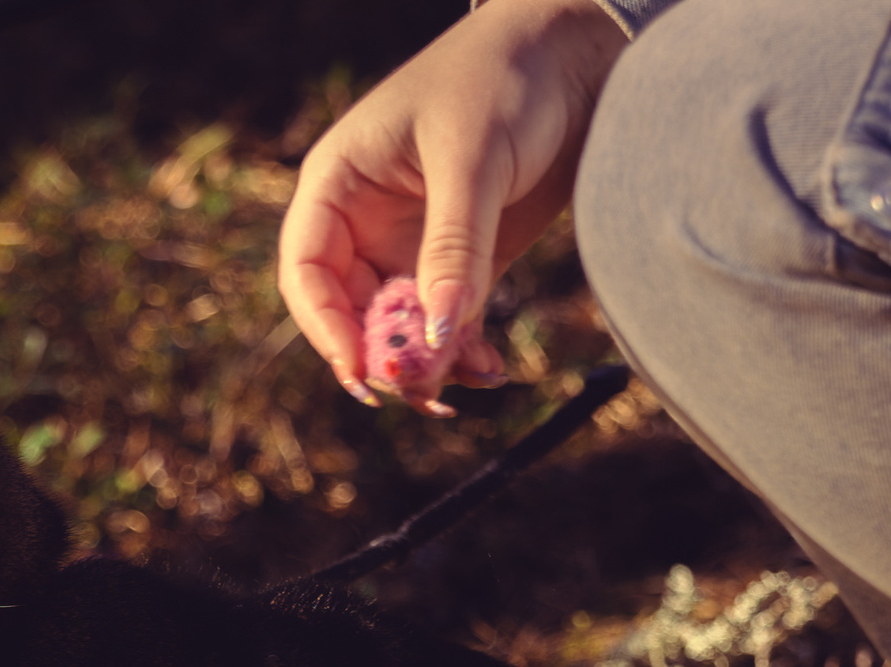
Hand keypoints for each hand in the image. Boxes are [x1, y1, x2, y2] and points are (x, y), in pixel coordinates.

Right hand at [278, 0, 627, 404]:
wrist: (582, 51)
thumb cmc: (504, 77)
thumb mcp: (471, 159)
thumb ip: (452, 249)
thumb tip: (436, 340)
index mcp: (339, 185)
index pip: (308, 271)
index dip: (326, 326)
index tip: (361, 368)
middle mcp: (367, 221)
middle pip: (350, 311)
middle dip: (381, 354)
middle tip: (418, 390)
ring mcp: (414, 244)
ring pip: (401, 326)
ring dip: (426, 364)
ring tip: (462, 388)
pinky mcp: (464, 260)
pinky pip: (450, 322)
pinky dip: (464, 352)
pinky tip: (489, 370)